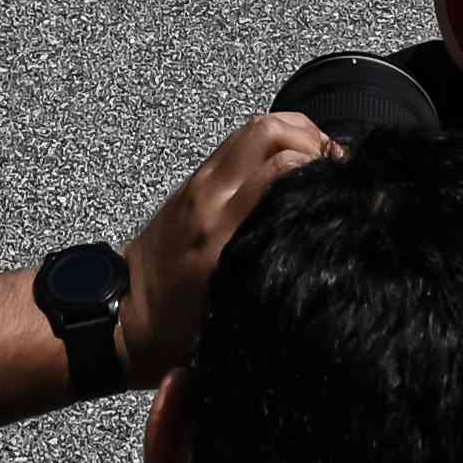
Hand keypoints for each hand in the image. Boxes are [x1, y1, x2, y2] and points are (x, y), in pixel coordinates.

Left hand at [109, 113, 339, 384]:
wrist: (117, 318)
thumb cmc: (171, 332)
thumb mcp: (229, 316)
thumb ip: (269, 280)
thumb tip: (322, 256)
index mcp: (220, 235)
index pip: (278, 168)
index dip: (321, 166)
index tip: (346, 185)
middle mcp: (208, 199)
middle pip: (268, 131)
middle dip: (312, 139)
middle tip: (336, 169)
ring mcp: (198, 186)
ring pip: (253, 130)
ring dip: (293, 135)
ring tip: (319, 164)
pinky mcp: (192, 184)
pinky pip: (237, 145)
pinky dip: (270, 144)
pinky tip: (290, 168)